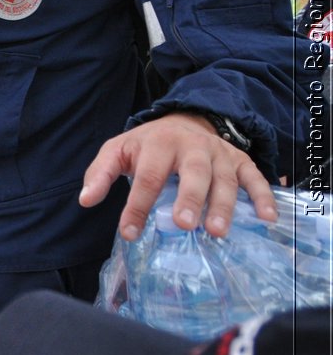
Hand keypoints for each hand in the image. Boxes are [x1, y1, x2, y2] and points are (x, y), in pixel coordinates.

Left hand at [80, 111, 276, 240]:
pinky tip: (267, 218)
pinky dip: (263, 196)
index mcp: (158, 144)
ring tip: (217, 231)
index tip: (130, 233)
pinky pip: (255, 178)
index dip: (138, 206)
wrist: (182, 121)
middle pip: (194, 173)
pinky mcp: (240, 161)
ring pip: (224, 179)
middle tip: (185, 225)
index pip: (148, 177)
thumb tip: (85, 200)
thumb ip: (100, 173)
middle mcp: (192, 147)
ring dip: (223, 205)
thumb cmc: (147, 145)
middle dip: (190, 199)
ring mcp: (219, 154)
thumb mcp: (117, 151)